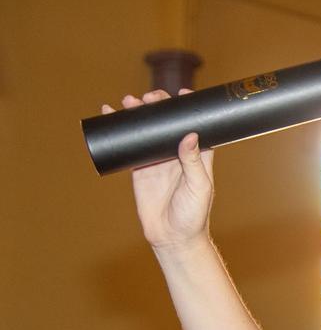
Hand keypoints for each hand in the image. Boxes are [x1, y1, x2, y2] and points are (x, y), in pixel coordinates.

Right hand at [102, 89, 214, 250]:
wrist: (172, 237)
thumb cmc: (194, 215)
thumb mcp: (199, 187)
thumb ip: (194, 162)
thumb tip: (190, 135)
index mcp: (198, 155)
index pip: (194, 125)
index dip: (187, 108)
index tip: (181, 93)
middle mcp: (178, 154)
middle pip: (167, 123)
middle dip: (157, 106)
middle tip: (149, 97)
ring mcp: (158, 160)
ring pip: (148, 131)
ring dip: (139, 114)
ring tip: (129, 101)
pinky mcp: (140, 169)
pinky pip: (130, 146)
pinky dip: (120, 131)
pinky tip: (112, 115)